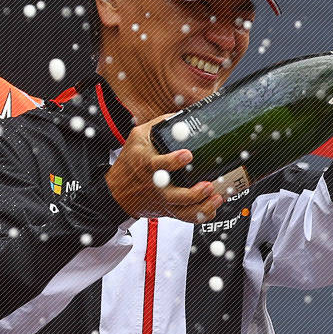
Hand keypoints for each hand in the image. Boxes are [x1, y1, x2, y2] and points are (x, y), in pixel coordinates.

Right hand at [105, 121, 224, 221]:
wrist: (116, 193)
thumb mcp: (137, 138)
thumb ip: (158, 125)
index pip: (159, 165)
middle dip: (194, 193)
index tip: (187, 155)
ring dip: (203, 206)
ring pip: (184, 210)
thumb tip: (181, 116)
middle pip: (176, 195)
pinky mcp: (168, 210)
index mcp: (147, 165)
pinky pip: (186, 218)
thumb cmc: (129, 163)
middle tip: (208, 185)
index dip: (174, 161)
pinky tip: (213, 208)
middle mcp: (156, 186)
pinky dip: (201, 215)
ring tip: (216, 197)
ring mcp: (163, 201)